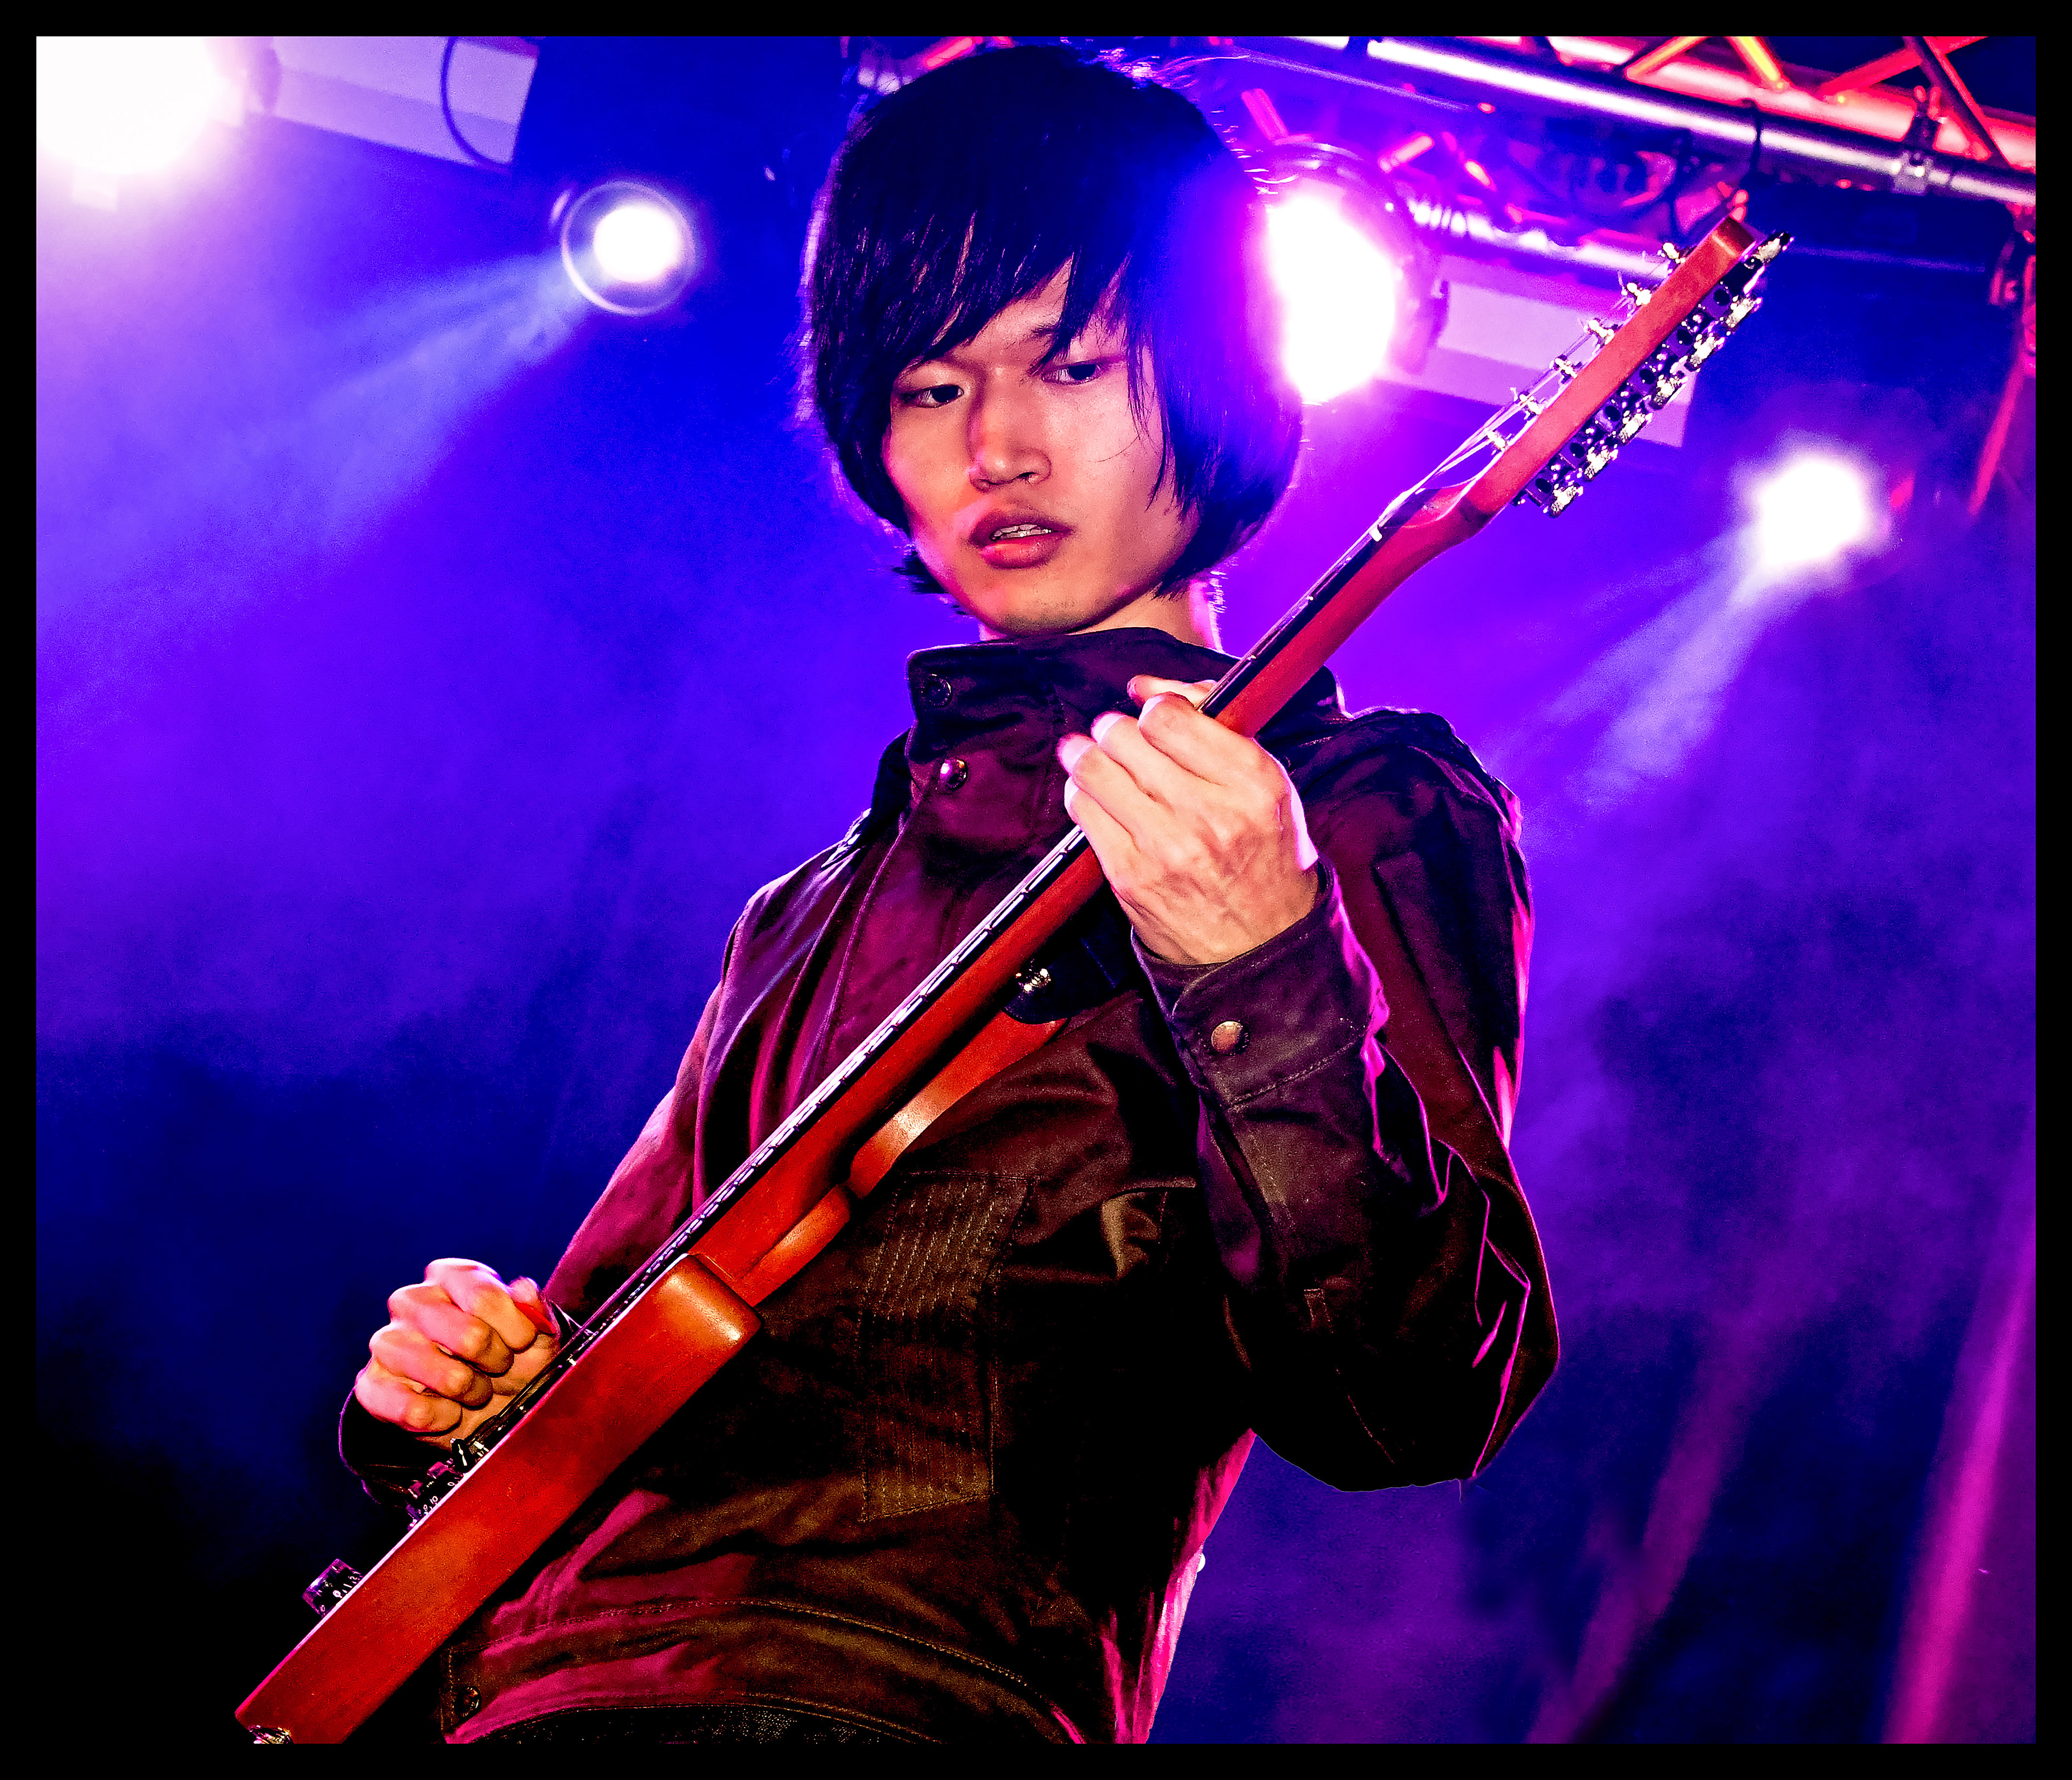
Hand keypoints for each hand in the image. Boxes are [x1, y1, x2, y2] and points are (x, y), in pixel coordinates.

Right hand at [354, 1258, 561, 1448]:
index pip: (484, 1296)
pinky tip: (450, 1411)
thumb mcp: (535, 1335)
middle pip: (469, 1336)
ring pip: (446, 1376)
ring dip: (472, 1392)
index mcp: (451, 1276)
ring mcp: (386, 1342)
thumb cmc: (509, 1359)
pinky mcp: (371, 1385)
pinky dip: (444, 1418)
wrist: (481, 1405)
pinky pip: (414, 1410)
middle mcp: (412, 1300)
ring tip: (475, 1390)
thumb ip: (534, 1310)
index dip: (516, 1330)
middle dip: (496, 1363)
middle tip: (499, 1369)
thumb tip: (523, 1289)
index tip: (524, 1344)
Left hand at [1058, 675, 1318, 966]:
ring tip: (1094, 755)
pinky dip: (1082, 794)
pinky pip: (1082, 810)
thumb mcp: (1264, 783)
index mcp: (1253, 781)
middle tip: (1120, 738)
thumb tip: (1143, 686)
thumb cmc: (1263, 853)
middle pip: (1125, 736)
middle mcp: (1211, 813)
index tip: (1154, 718)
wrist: (1260, 945)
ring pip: (1095, 768)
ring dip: (1088, 754)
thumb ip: (1212, 722)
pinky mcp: (1130, 875)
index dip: (1155, 708)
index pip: (1171, 715)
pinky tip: (1096, 796)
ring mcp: (1166, 847)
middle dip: (1116, 730)